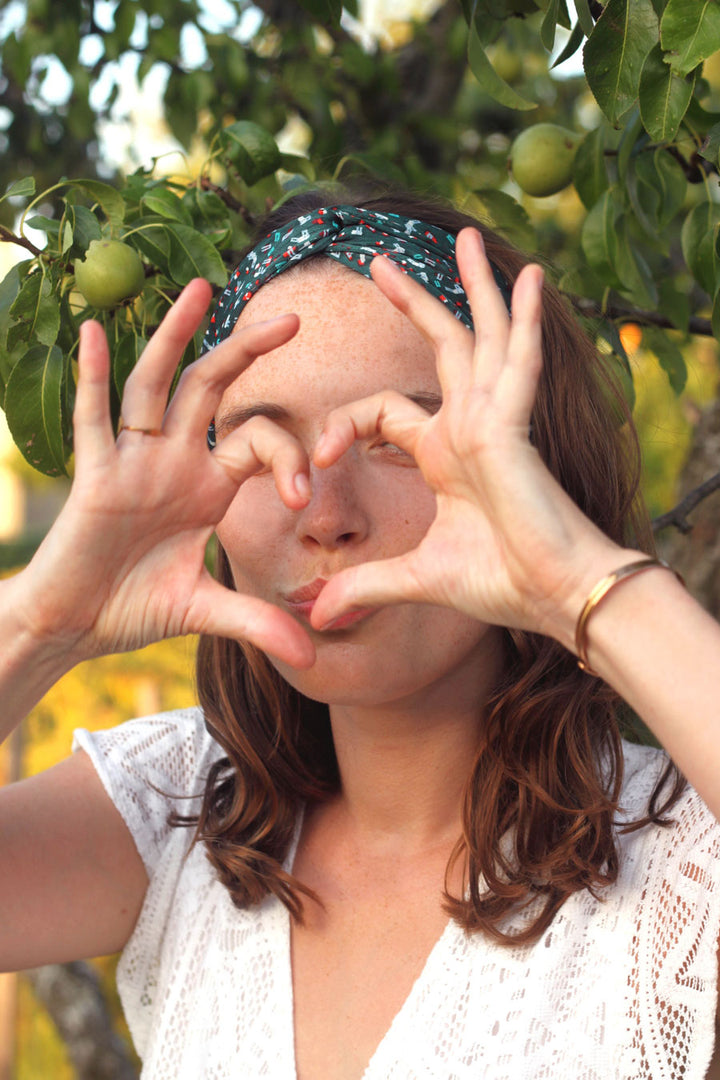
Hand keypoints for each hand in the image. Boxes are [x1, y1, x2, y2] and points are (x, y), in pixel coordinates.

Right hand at [15, 280, 314, 669]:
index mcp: (207, 485)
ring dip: (176, 339)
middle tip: (292, 319)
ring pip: (156, 387)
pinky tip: (98, 331)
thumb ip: (257, 624)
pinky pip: (93, 419)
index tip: (304, 501)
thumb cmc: (133, 608)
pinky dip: (95, 377)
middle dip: (248, 353)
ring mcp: (132, 462)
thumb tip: (312, 659)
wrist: (75, 625)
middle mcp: (173, 461)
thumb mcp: (205, 612)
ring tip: (200, 288)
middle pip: (213, 391)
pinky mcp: (94, 476)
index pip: (258, 443)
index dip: (288, 460)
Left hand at [310, 229, 626, 643]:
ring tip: (462, 235)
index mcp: (445, 452)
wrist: (552, 597)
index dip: (342, 425)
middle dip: (415, 302)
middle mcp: (470, 426)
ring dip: (474, 286)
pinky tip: (528, 277)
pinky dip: (523, 321)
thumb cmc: (499, 582)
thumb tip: (319, 614)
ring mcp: (495, 421)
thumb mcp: (416, 576)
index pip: (383, 410)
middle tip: (379, 262)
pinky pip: (519, 362)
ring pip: (482, 337)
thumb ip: (366, 585)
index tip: (318, 458)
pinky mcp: (514, 429)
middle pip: (443, 347)